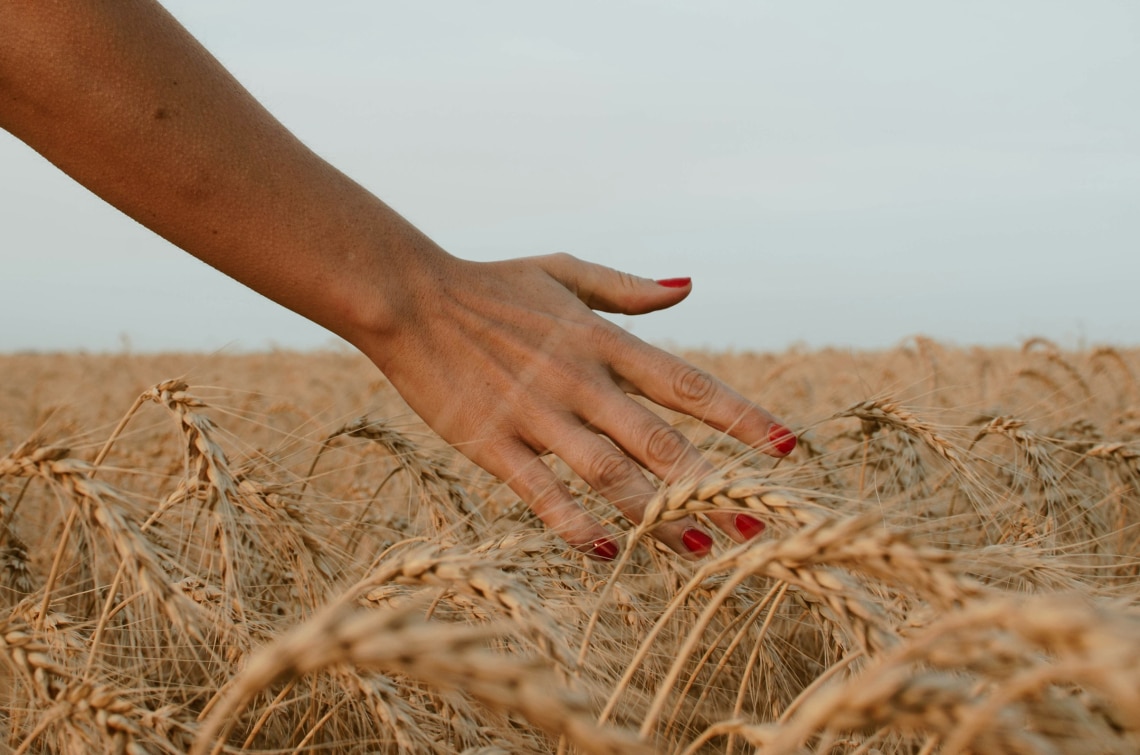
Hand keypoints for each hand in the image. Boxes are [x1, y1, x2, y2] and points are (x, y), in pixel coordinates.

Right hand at [360, 252, 795, 559]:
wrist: (410, 297)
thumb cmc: (492, 284)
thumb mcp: (564, 272)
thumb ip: (629, 288)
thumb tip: (689, 286)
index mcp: (602, 340)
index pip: (687, 384)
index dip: (741, 417)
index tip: (787, 448)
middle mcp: (580, 380)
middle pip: (660, 440)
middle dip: (713, 484)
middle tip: (759, 523)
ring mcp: (536, 414)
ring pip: (609, 474)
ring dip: (656, 515)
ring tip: (701, 549)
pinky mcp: (492, 443)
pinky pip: (542, 492)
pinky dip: (575, 522)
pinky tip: (608, 550)